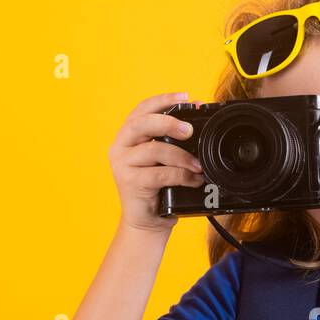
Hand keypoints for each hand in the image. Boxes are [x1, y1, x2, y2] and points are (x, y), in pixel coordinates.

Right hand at [108, 91, 206, 231]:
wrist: (146, 222)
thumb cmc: (158, 189)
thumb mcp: (165, 161)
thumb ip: (174, 141)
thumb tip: (197, 119)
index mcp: (128, 137)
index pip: (142, 110)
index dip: (162, 100)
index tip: (185, 97)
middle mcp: (120, 147)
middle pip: (142, 124)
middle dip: (169, 122)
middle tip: (189, 129)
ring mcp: (122, 164)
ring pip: (154, 150)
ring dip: (182, 156)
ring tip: (199, 165)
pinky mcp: (129, 182)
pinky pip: (160, 173)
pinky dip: (181, 175)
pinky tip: (193, 179)